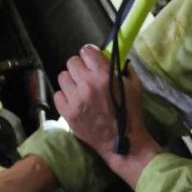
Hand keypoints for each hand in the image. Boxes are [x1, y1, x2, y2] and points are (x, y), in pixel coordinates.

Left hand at [53, 44, 160, 188]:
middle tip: (87, 76)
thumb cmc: (130, 112)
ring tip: (80, 89)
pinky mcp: (67, 113)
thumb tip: (114, 56)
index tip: (92, 60)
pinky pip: (58, 95)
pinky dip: (65, 97)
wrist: (122, 142)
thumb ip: (123, 68)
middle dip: (80, 67)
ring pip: (63, 76)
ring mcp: (75, 99)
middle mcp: (87, 84)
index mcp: (104, 75)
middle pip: (72, 61)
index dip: (90, 54)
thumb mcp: (134, 85)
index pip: (86, 50)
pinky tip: (75, 101)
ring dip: (71, 81)